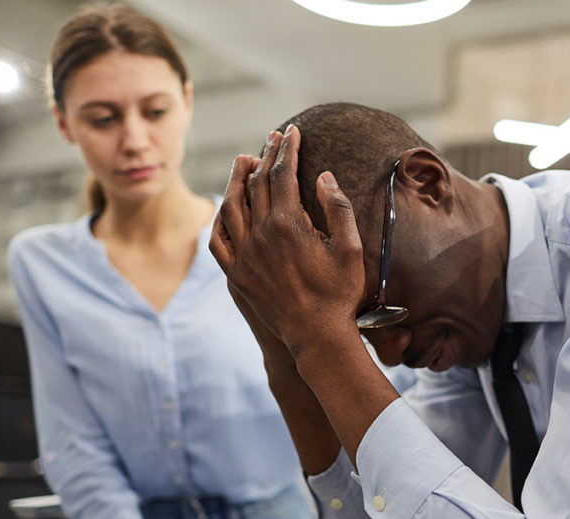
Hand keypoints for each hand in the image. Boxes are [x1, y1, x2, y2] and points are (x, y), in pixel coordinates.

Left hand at [209, 125, 364, 361]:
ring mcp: (245, 255)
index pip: (283, 173)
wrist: (316, 336)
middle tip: (272, 138)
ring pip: (232, 206)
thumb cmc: (340, 293)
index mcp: (289, 224)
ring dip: (237, 179)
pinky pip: (219, 239)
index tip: (292, 132)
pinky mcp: (237, 275)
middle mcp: (261, 235)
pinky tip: (225, 207)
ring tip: (244, 160)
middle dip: (265, 155)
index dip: (287, 149)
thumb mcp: (350, 248)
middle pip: (257, 183)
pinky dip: (220, 218)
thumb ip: (338, 208)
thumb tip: (323, 177)